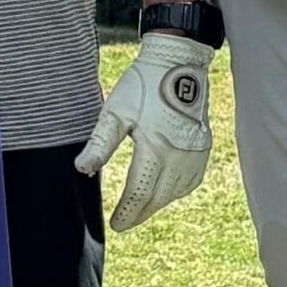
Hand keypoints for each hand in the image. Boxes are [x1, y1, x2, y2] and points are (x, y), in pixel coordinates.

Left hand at [75, 31, 213, 230]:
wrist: (178, 62)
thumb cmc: (143, 84)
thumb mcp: (115, 111)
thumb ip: (100, 143)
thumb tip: (82, 169)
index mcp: (156, 147)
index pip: (139, 192)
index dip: (126, 212)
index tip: (115, 224)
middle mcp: (180, 155)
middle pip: (158, 198)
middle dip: (140, 213)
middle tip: (124, 222)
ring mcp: (195, 152)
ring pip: (176, 192)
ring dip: (157, 204)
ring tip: (140, 208)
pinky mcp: (204, 147)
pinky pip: (192, 181)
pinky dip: (177, 191)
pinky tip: (165, 192)